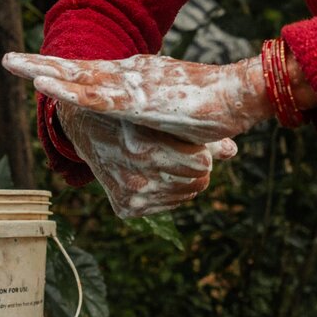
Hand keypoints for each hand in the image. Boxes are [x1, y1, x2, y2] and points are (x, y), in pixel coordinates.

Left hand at [2, 52, 274, 144]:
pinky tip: (45, 84)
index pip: (94, 74)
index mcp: (140, 79)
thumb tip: (180, 139)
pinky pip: (95, 95)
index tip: (37, 70)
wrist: (243, 94)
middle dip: (42, 65)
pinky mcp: (138, 98)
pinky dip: (68, 89)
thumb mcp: (188, 121)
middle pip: (77, 68)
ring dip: (45, 71)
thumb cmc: (222, 107)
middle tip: (10, 61)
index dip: (64, 71)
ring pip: (79, 76)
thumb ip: (176, 127)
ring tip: (14, 65)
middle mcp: (131, 74)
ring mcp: (132, 84)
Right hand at [54, 102, 233, 218]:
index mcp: (143, 145)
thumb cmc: (131, 109)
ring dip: (184, 179)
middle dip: (197, 167)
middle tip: (182, 151)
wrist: (84, 123)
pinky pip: (169, 204)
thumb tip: (232, 150)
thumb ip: (197, 130)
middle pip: (197, 182)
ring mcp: (129, 194)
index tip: (193, 142)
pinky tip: (152, 172)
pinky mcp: (125, 208)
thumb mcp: (160, 109)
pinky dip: (168, 190)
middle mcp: (134, 174)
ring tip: (165, 158)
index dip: (202, 153)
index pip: (201, 166)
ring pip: (186, 194)